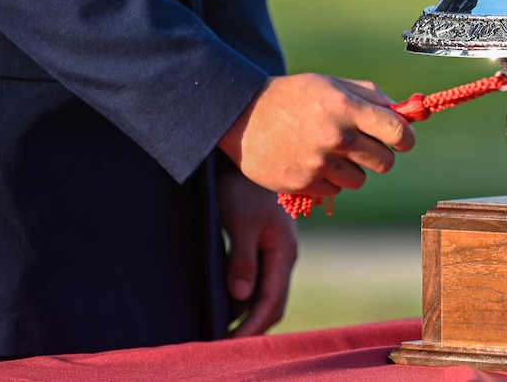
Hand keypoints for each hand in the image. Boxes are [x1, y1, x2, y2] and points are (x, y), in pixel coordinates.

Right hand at [218, 73, 415, 195]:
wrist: (241, 115)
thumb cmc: (294, 96)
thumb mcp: (331, 84)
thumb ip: (371, 96)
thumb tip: (407, 113)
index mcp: (346, 108)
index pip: (398, 132)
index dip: (406, 138)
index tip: (401, 140)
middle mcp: (336, 137)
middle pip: (385, 162)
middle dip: (379, 154)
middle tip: (363, 145)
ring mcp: (319, 163)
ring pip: (360, 180)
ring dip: (352, 169)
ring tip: (330, 152)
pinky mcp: (303, 184)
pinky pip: (334, 192)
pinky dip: (328, 181)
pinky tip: (311, 162)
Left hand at [218, 170, 297, 336]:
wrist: (251, 158)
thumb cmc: (244, 188)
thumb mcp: (240, 221)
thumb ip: (241, 259)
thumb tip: (241, 298)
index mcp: (284, 252)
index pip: (272, 303)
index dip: (252, 328)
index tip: (229, 345)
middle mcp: (284, 257)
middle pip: (273, 305)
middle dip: (252, 329)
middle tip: (223, 348)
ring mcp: (277, 253)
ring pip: (267, 295)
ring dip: (249, 317)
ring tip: (223, 334)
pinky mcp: (265, 248)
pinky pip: (260, 283)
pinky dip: (246, 301)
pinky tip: (228, 307)